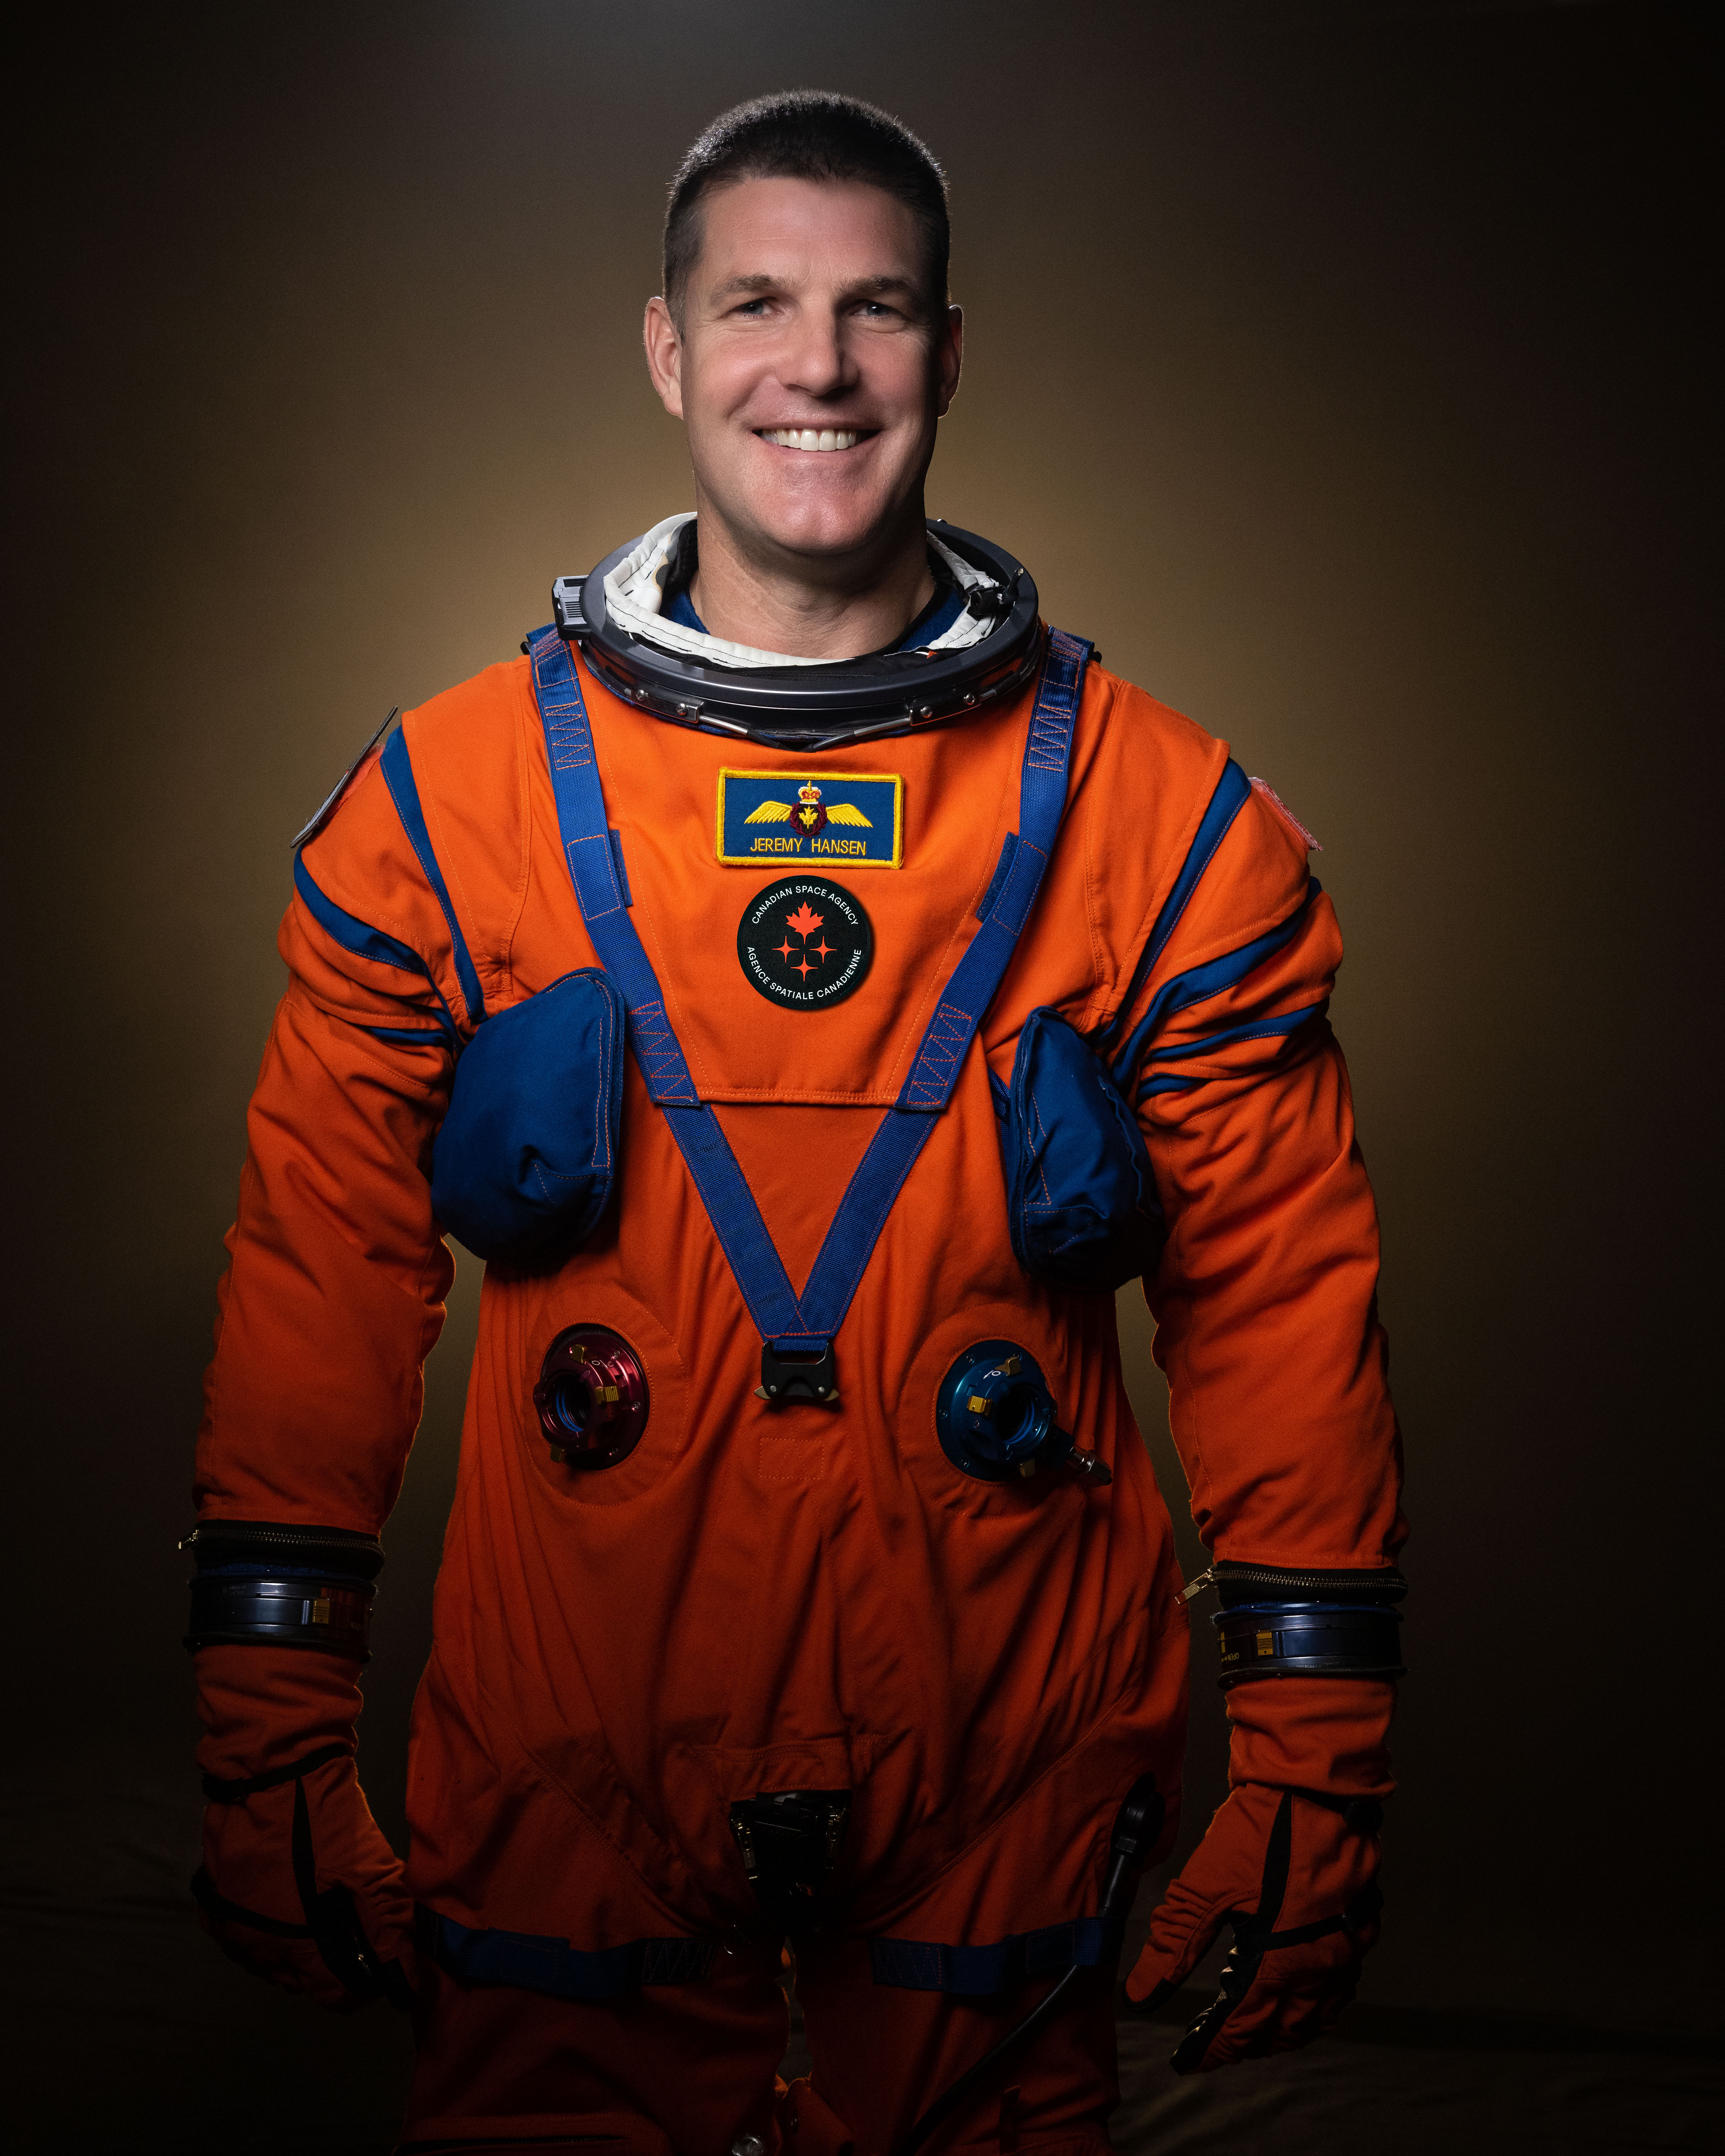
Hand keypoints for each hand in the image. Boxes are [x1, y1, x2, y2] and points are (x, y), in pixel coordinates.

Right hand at [192, 1643, 414, 2011]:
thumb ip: (387, 1923)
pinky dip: (273, 1926)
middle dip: (334, 1961)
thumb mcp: (367, 1868)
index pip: (335, 1995)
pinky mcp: (215, 1906)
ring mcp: (231, 1929)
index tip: (383, 1960)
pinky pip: (250, 1936)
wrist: (269, 1771)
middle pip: (304, 1980)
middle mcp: (256, 1950)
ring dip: (301, 1945)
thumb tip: (406, 1972)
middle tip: (357, 1927)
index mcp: (294, 1945)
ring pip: (275, 1960)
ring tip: (324, 1907)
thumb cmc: (322, 1819)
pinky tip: (291, 1899)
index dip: (364, 1982)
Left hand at [1124, 1780, 1381, 2071]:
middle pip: (1279, 2031)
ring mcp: (1345, 1950)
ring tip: (1249, 2029)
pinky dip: (1313, 2005)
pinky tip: (1295, 1995)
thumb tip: (1141, 1992)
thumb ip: (1173, 1944)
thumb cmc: (1262, 1829)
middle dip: (1244, 2043)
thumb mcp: (1205, 1885)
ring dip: (1280, 2030)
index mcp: (1278, 1962)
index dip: (1211, 2048)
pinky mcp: (1358, 1928)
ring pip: (1313, 2017)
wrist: (1314, 1785)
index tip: (1187, 2058)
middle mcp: (1318, 1967)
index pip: (1240, 2028)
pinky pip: (1338, 1988)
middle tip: (1213, 2043)